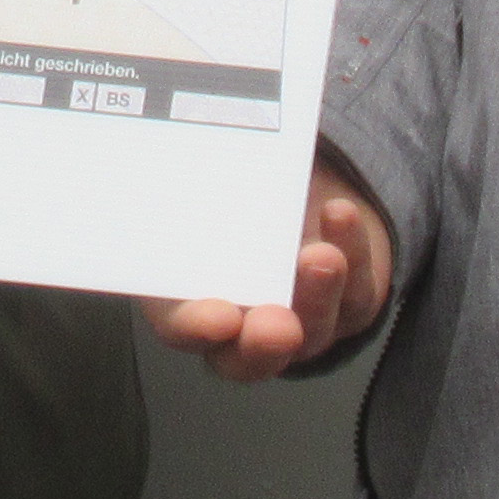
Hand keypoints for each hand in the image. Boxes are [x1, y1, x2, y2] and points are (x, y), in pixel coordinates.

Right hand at [143, 155, 393, 381]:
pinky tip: (341, 217)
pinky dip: (355, 255)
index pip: (184, 329)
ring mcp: (300, 325)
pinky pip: (357, 294)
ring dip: (319, 296)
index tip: (219, 317)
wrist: (288, 188)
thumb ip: (185, 191)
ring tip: (321, 257)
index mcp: (186, 300)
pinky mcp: (348, 306)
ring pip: (314, 331)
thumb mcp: (195, 190)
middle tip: (279, 325)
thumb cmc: (224, 193)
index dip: (198, 328)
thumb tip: (141, 141)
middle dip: (265, 343)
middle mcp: (242, 328)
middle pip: (250, 357)